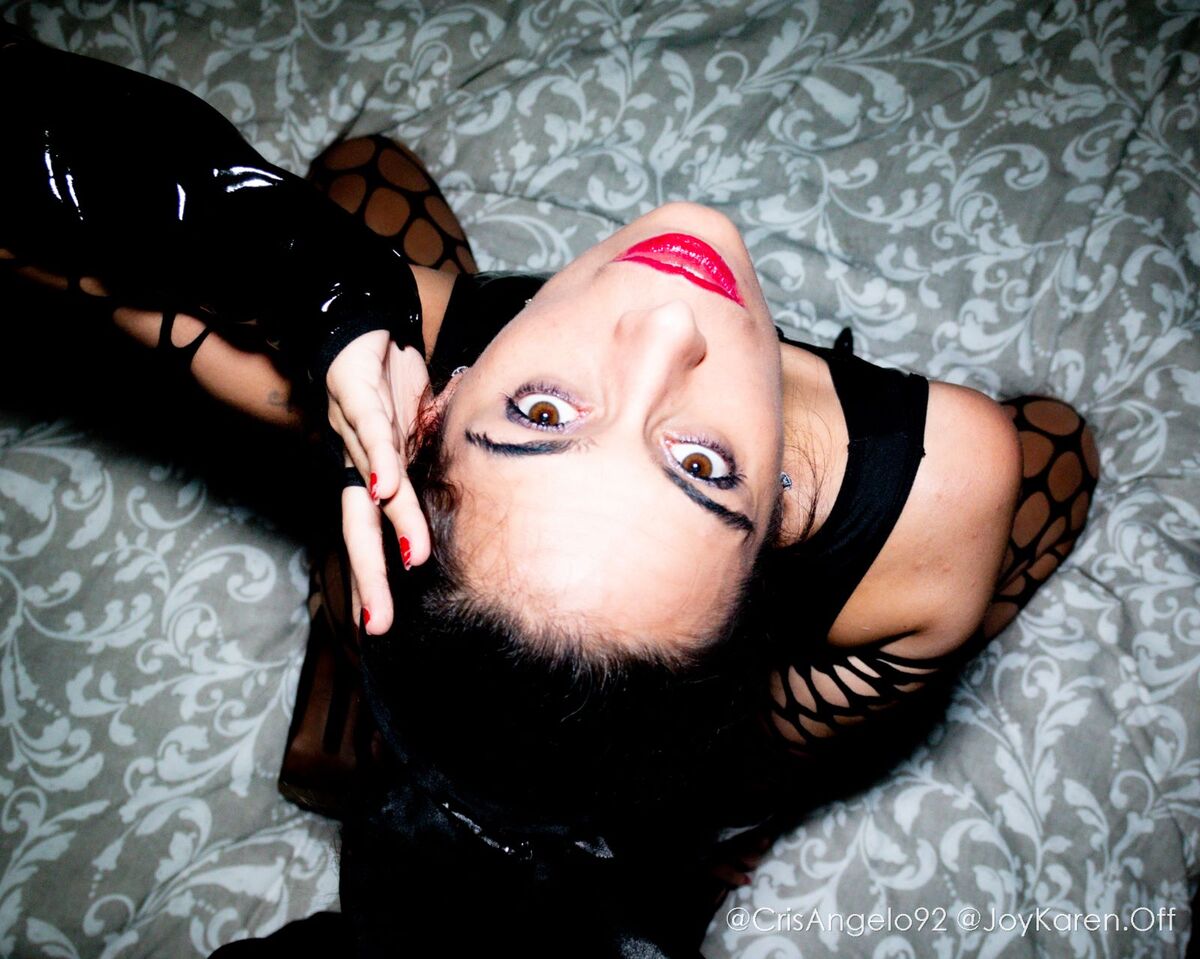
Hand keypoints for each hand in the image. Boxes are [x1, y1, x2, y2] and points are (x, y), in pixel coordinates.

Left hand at [325, 329, 431, 634]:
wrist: (360, 326)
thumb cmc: (390, 384)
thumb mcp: (417, 433)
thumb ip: (431, 467)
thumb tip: (472, 495)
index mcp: (373, 478)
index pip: (369, 536)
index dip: (370, 580)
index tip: (376, 626)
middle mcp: (358, 464)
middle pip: (359, 530)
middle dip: (369, 578)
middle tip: (379, 625)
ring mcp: (354, 434)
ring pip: (371, 488)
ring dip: (392, 525)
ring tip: (412, 559)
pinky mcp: (357, 397)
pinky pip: (371, 434)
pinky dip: (380, 461)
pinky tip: (387, 487)